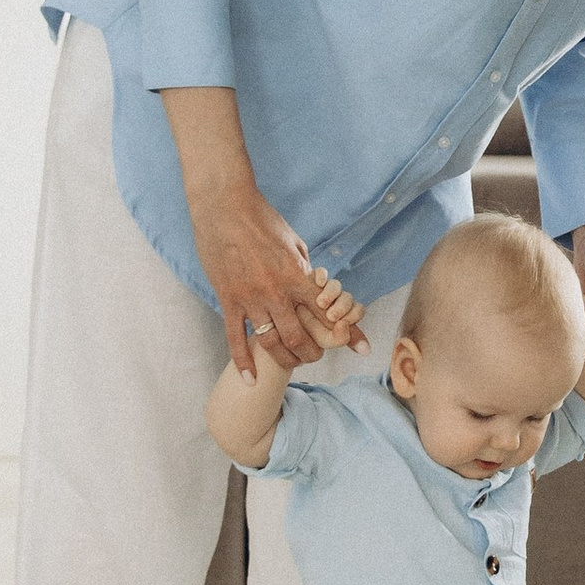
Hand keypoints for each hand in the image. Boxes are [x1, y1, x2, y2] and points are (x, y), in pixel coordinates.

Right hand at [164, 84, 370, 374]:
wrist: (224, 205)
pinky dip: (244, 361)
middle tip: (316, 356)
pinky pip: (236, 337)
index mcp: (297, 275)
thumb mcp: (292, 241)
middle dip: (312, 353)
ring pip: (271, 342)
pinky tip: (250, 379)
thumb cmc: (261, 218)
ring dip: (284, 359)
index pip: (329, 312)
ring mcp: (250, 298)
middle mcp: (277, 291)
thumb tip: (312, 281)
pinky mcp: (228, 299)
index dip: (348, 332)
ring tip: (291, 364)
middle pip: (300, 337)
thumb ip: (302, 267)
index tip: (360, 347)